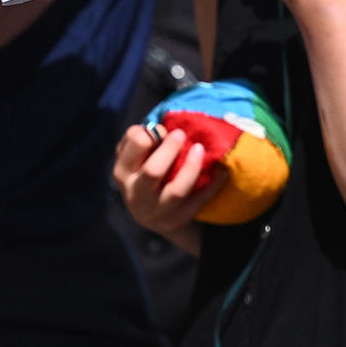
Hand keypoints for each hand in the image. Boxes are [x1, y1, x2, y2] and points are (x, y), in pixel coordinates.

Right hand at [113, 123, 223, 246]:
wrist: (151, 215)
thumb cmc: (144, 174)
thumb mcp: (136, 158)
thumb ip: (144, 141)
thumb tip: (166, 125)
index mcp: (123, 172)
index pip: (135, 146)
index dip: (150, 133)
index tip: (163, 129)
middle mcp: (136, 194)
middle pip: (153, 171)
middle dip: (171, 149)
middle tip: (182, 134)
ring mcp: (156, 211)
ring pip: (177, 191)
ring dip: (191, 168)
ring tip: (200, 149)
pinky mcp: (175, 221)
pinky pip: (197, 203)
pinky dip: (211, 187)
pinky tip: (222, 172)